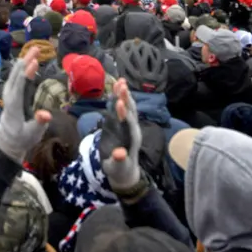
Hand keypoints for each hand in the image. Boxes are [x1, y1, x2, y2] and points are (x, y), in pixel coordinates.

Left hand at [0, 48, 51, 162]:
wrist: (7, 144)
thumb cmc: (22, 139)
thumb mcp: (33, 134)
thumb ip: (39, 123)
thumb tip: (46, 115)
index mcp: (14, 107)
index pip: (20, 87)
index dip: (27, 74)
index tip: (34, 62)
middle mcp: (9, 98)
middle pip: (16, 77)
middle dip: (25, 62)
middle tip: (36, 48)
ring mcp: (8, 96)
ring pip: (14, 75)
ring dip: (23, 62)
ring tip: (33, 51)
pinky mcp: (10, 96)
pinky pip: (14, 78)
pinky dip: (20, 69)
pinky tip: (25, 62)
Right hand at [102, 79, 143, 193]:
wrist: (125, 171)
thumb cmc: (119, 170)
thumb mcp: (117, 167)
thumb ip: (119, 160)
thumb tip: (120, 154)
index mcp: (131, 138)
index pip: (128, 123)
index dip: (124, 113)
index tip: (119, 102)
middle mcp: (133, 130)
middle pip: (130, 111)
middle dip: (125, 98)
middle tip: (121, 84)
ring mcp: (130, 126)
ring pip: (129, 108)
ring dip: (125, 94)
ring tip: (121, 81)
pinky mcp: (126, 125)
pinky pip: (125, 109)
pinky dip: (122, 98)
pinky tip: (119, 88)